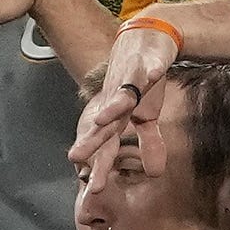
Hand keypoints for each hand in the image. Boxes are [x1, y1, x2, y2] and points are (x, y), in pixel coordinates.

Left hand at [70, 22, 181, 168]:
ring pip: (122, 94)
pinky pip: (149, 67)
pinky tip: (153, 74)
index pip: (107, 145)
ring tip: (103, 118)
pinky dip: (151, 70)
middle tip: (75, 159)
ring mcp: (130, 80)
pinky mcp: (146, 62)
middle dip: (92, 141)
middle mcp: (118, 100)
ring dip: (114, 106)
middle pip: (105, 124)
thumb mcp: (148, 116)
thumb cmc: (143, 82)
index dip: (99, 166)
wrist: (148, 39)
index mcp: (119, 116)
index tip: (91, 190)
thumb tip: (154, 173)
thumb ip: (149, 143)